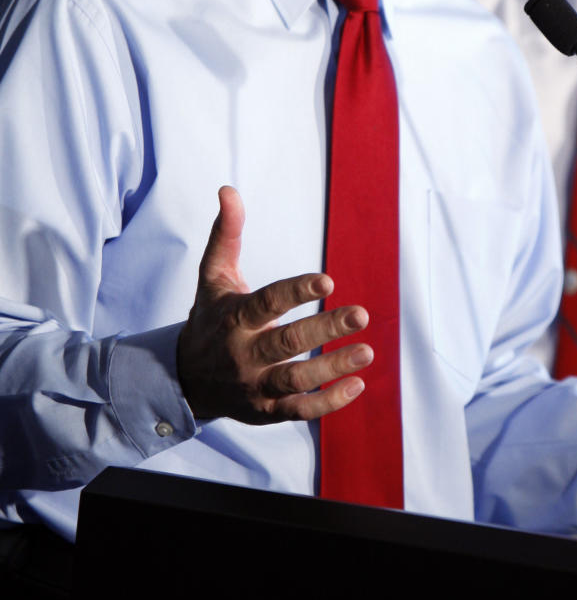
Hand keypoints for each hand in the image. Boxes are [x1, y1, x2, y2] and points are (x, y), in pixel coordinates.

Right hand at [177, 186, 371, 423]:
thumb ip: (226, 234)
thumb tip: (229, 189)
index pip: (267, 304)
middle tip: (362, 315)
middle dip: (324, 330)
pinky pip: (298, 411)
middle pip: (286, 343)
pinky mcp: (265, 410)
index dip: (296, 292)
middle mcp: (243, 354)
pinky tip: (357, 384)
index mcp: (234, 318)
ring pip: (295, 380)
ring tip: (367, 352)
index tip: (329, 281)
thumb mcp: (213, 276)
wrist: (185, 377)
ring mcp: (254, 385)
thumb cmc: (210, 317)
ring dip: (332, 367)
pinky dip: (328, 403)